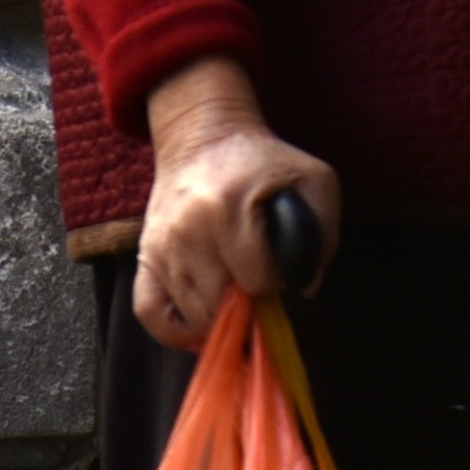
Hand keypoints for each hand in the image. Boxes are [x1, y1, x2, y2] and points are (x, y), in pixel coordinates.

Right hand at [132, 57, 341, 348]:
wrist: (204, 139)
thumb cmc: (263, 163)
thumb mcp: (312, 179)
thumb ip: (324, 231)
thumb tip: (306, 285)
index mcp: (229, 208)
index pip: (257, 279)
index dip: (276, 281)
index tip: (279, 266)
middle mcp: (189, 231)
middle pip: (222, 304)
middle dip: (248, 303)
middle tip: (257, 282)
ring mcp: (163, 247)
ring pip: (191, 315)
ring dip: (219, 316)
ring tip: (235, 296)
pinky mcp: (145, 256)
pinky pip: (149, 312)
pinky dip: (174, 330)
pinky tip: (200, 326)